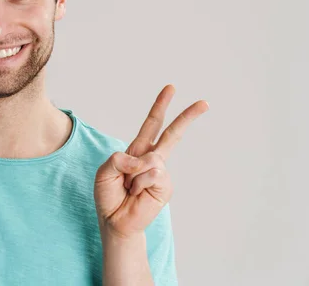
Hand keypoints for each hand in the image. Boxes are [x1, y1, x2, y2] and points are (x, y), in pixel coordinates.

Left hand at [94, 84, 207, 238]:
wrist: (115, 220)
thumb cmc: (109, 195)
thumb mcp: (104, 171)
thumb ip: (117, 159)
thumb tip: (140, 159)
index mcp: (137, 150)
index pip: (152, 124)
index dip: (160, 106)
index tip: (171, 88)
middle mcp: (152, 158)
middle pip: (172, 133)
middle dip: (187, 117)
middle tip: (205, 103)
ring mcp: (161, 172)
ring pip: (150, 160)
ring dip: (132, 175)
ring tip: (129, 188)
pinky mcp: (165, 185)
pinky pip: (152, 173)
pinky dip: (139, 183)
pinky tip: (137, 193)